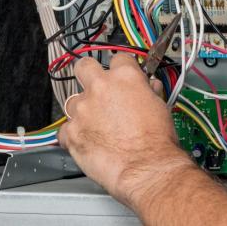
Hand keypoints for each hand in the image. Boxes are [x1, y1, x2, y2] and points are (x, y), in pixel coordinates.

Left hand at [57, 54, 193, 206]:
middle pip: (84, 67)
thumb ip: (149, 92)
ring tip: (96, 125)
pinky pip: (65, 130)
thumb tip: (149, 88)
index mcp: (125, 77)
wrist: (147, 168)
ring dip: (82, 110)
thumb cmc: (157, 141)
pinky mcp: (72, 132)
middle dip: (89, 74)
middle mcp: (100, 88)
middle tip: (97, 88)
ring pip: (73, 101)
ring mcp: (83, 109)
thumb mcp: (161, 106)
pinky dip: (73, 135)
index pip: (119, 59)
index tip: (121, 77)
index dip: (121, 69)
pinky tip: (86, 141)